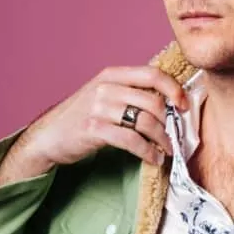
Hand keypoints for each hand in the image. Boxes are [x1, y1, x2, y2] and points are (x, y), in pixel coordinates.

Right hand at [24, 66, 189, 166]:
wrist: (48, 137)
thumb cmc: (82, 117)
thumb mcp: (105, 95)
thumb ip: (131, 92)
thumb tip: (169, 102)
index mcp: (112, 74)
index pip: (152, 74)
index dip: (174, 88)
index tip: (185, 105)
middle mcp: (106, 87)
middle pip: (153, 102)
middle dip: (170, 122)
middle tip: (176, 136)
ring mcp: (98, 108)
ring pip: (145, 122)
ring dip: (162, 140)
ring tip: (168, 150)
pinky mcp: (94, 129)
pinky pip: (131, 141)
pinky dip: (148, 152)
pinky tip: (154, 158)